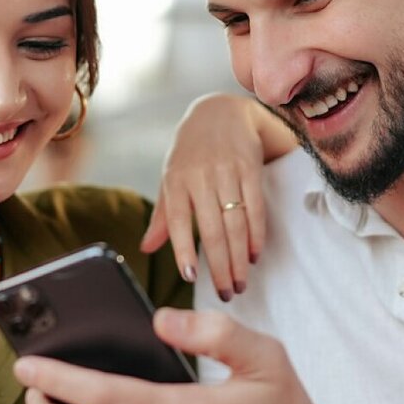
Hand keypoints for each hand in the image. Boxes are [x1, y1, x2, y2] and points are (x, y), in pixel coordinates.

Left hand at [144, 94, 280, 300]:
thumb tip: (145, 249)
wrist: (220, 111)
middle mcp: (200, 176)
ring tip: (240, 282)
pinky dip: (257, 234)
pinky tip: (256, 255)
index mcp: (175, 180)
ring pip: (235, 223)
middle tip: (226, 293)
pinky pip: (256, 207)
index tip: (192, 277)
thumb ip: (163, 217)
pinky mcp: (250, 168)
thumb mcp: (170, 178)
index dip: (183, 249)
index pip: (178, 220)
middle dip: (220, 265)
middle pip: (212, 229)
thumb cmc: (190, 153)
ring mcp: (227, 171)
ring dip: (240, 257)